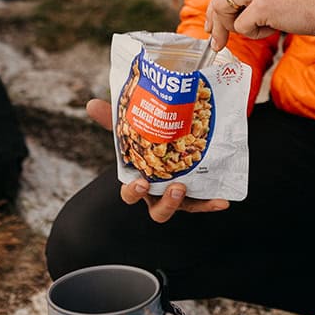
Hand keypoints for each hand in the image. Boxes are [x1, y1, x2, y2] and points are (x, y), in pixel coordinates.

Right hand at [86, 98, 230, 222]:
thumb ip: (114, 119)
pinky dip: (211, 203)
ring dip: (186, 202)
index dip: (134, 192)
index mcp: (140, 182)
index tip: (140, 181)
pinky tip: (223, 199)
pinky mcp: (197, 195)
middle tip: (175, 187)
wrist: (175, 139)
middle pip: (158, 210)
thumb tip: (91, 104)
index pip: (131, 194)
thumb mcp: (132, 129)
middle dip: (166, 202)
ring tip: (190, 186)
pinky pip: (204, 203)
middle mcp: (158, 194)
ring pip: (180, 208)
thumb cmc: (146, 142)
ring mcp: (178, 196)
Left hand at [206, 0, 314, 50]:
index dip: (214, 9)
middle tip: (217, 41)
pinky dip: (256, 33)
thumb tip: (220, 14)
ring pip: (225, 11)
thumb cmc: (305, 0)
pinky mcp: (262, 4)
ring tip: (263, 26)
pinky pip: (242, 26)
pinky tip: (274, 26)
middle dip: (216, 23)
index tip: (211, 25)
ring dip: (239, 27)